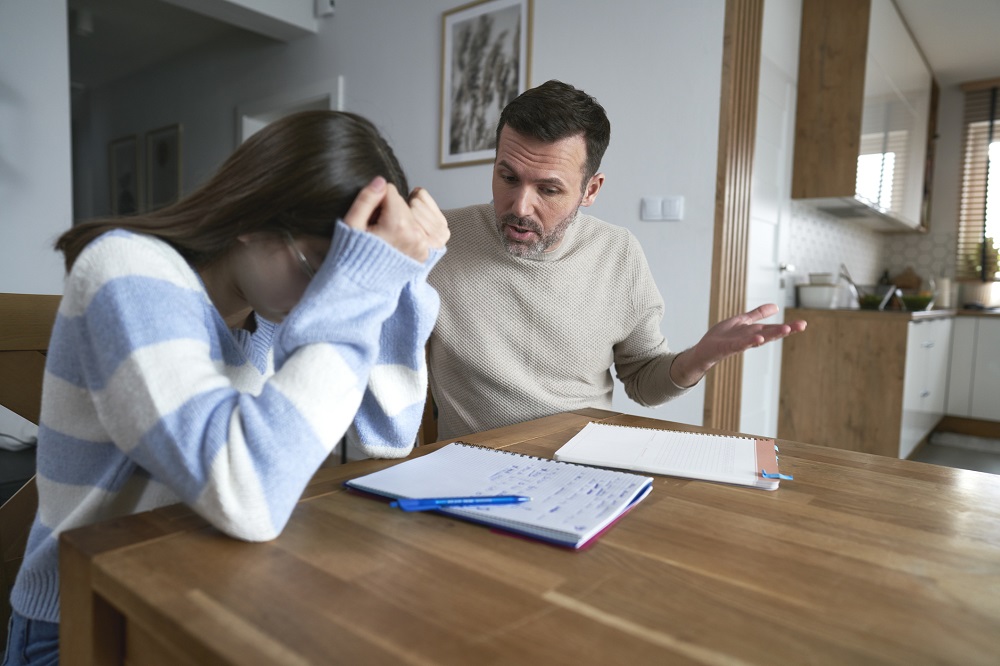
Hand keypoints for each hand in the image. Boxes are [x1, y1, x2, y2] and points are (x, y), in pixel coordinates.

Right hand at [342, 177, 449, 261]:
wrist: (364, 283)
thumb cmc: (355, 254)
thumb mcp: (352, 224)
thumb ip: (366, 199)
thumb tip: (381, 181)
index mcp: (397, 227)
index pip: (391, 191)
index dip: (378, 200)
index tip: (372, 217)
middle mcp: (417, 236)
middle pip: (407, 200)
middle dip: (393, 207)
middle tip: (381, 227)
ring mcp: (426, 244)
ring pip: (421, 207)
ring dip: (408, 213)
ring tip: (392, 230)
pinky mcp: (430, 250)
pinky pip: (435, 220)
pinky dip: (423, 219)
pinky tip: (407, 230)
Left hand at [669, 303, 806, 387]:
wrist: (703, 351)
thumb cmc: (722, 337)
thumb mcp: (742, 321)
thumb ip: (757, 314)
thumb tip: (775, 306)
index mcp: (753, 332)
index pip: (773, 328)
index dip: (788, 326)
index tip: (804, 324)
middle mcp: (749, 339)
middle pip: (769, 333)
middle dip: (784, 329)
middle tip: (800, 326)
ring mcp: (739, 344)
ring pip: (757, 338)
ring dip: (771, 334)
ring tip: (785, 329)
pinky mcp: (727, 348)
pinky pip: (739, 345)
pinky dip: (749, 342)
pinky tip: (758, 338)